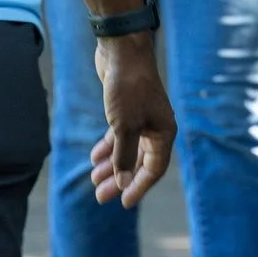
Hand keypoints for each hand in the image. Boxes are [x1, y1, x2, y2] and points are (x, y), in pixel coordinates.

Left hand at [88, 32, 174, 207]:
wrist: (122, 52)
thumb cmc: (128, 88)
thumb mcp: (124, 126)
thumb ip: (123, 157)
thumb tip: (122, 184)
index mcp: (163, 133)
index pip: (154, 169)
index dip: (138, 187)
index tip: (123, 203)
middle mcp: (156, 127)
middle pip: (139, 162)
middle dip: (120, 179)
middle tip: (100, 197)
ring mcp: (142, 118)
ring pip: (127, 150)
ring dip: (112, 165)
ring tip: (93, 179)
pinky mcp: (127, 110)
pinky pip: (120, 136)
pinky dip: (108, 147)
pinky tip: (95, 157)